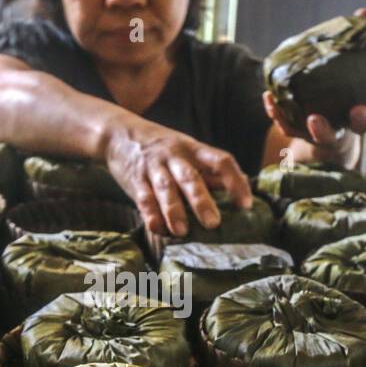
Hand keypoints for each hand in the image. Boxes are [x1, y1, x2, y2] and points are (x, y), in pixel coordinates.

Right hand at [102, 118, 251, 236]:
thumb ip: (212, 169)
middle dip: (201, 201)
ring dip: (174, 211)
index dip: (235, 182)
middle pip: (190, 177)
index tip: (245, 204)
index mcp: (194, 149)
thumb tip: (245, 182)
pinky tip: (157, 228)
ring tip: (182, 232)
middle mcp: (175, 156)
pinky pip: (143, 198)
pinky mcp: (134, 179)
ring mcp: (153, 168)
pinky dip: (150, 214)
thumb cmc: (164, 149)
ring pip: (165, 189)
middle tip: (213, 223)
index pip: (221, 161)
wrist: (119, 134)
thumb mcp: (189, 152)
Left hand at [263, 7, 365, 161]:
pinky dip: (278, 114)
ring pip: (327, 136)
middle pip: (362, 125)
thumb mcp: (351, 68)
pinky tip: (269, 98)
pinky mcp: (301, 136)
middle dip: (361, 118)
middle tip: (358, 110)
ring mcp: (327, 133)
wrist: (319, 132)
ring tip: (313, 118)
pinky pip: (289, 127)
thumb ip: (357, 43)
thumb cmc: (340, 93)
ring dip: (321, 129)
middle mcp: (350, 123)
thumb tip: (363, 12)